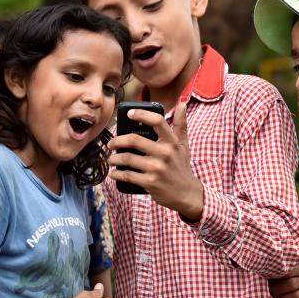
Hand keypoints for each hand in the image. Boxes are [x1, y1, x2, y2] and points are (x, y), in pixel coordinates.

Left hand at [108, 103, 203, 219]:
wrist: (187, 194)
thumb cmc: (181, 167)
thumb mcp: (184, 145)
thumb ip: (181, 124)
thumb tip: (182, 103)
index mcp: (172, 142)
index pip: (157, 121)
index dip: (141, 114)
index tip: (129, 114)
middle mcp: (165, 153)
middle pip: (134, 140)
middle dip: (117, 141)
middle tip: (111, 143)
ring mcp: (157, 169)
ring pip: (127, 158)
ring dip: (114, 158)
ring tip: (111, 159)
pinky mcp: (150, 183)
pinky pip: (127, 176)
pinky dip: (117, 174)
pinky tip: (114, 173)